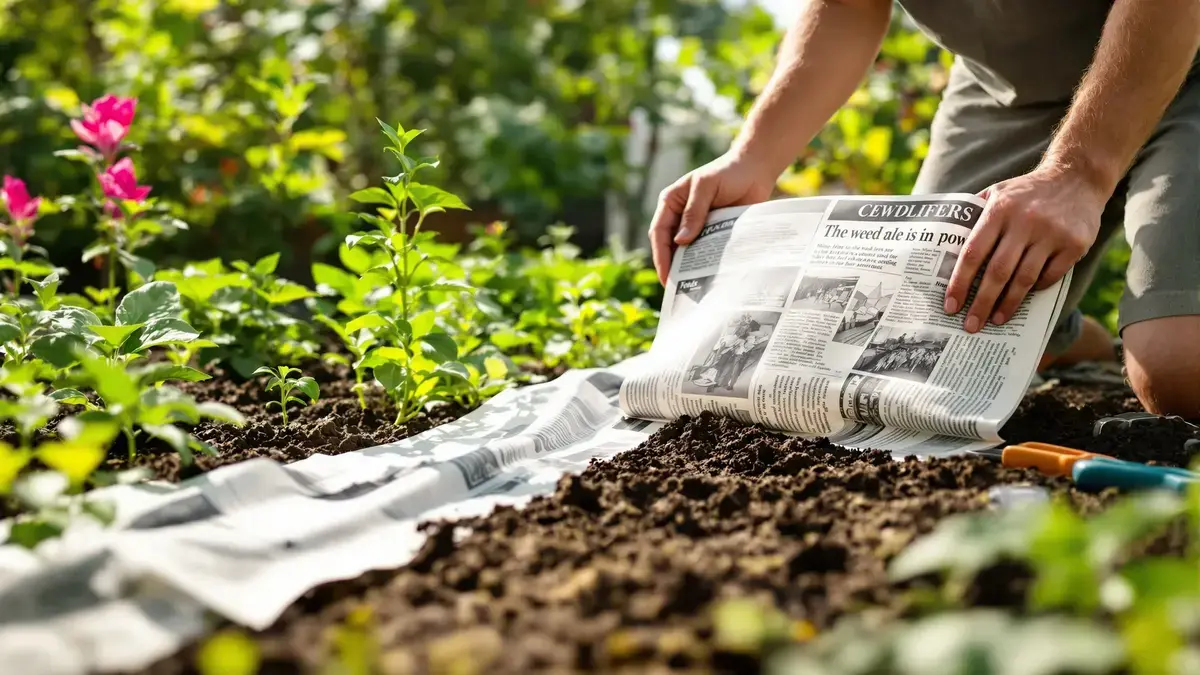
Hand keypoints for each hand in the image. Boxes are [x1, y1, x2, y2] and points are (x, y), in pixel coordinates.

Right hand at [648, 150, 776, 284]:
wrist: (756, 170)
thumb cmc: (728, 172)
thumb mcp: (706, 186)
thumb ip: (694, 212)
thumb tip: (681, 241)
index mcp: (671, 202)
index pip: (659, 232)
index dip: (661, 256)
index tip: (667, 277)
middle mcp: (680, 216)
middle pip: (670, 247)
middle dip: (672, 268)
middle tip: (678, 290)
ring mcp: (697, 226)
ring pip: (688, 252)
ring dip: (689, 269)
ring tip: (693, 288)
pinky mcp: (714, 233)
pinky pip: (707, 251)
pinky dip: (707, 264)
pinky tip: (711, 278)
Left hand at [943, 166, 1106, 331]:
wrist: (1077, 177)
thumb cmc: (1027, 191)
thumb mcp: (997, 193)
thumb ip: (973, 216)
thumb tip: (945, 247)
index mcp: (999, 210)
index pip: (973, 253)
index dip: (960, 283)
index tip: (950, 306)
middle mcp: (1025, 221)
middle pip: (998, 272)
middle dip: (981, 303)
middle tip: (971, 326)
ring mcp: (1052, 233)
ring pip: (1024, 279)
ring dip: (1008, 304)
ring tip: (996, 320)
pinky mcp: (1075, 244)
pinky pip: (1050, 276)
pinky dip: (1035, 290)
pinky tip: (1024, 299)